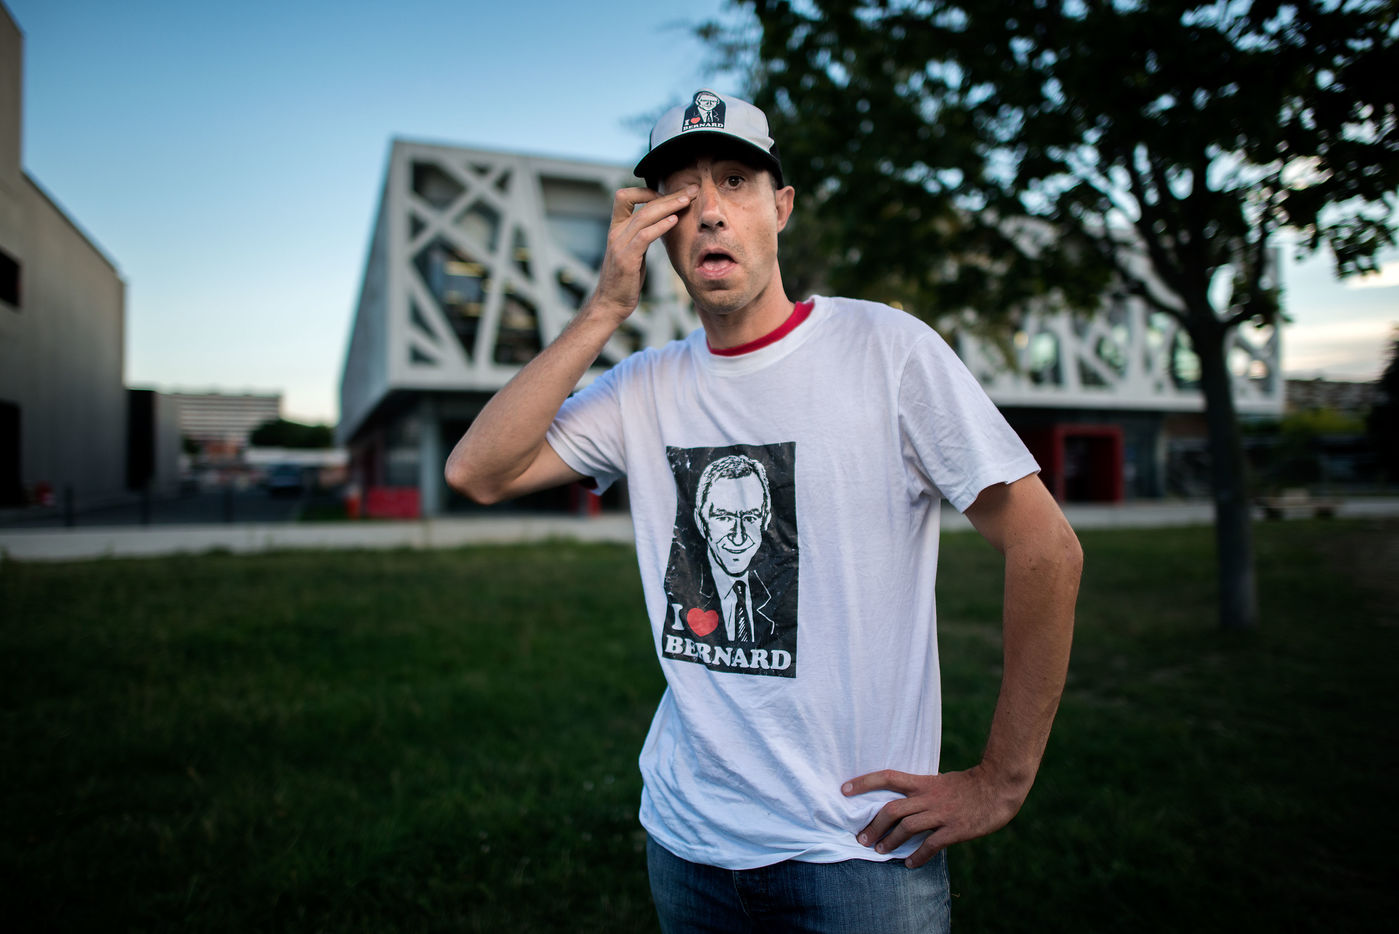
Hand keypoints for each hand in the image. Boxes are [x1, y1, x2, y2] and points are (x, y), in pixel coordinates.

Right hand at [589, 185, 696, 321]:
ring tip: (687, 201)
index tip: (670, 194)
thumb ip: (642, 235)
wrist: (611, 304)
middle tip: (690, 190)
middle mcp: (616, 232)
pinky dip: (660, 226)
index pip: (626, 196)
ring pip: (644, 216)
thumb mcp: (633, 252)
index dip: (647, 191)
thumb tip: (662, 223)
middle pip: (642, 204)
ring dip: (668, 206)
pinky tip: (674, 221)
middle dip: (668, 195)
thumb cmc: (625, 279)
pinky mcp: (626, 259)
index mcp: (616, 229)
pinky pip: (644, 237)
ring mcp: (619, 245)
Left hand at [842, 765, 1027, 867]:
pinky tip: (909, 864)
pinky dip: (917, 856)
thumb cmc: (969, 785)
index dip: (864, 782)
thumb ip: (922, 790)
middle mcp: (928, 797)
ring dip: (890, 841)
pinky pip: (931, 845)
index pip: (888, 777)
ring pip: (907, 828)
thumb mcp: (941, 781)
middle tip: (861, 839)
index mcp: (923, 782)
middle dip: (873, 825)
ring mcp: (941, 814)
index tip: (844, 789)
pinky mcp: (955, 829)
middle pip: (892, 809)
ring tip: (879, 851)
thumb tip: (904, 802)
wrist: (998, 786)